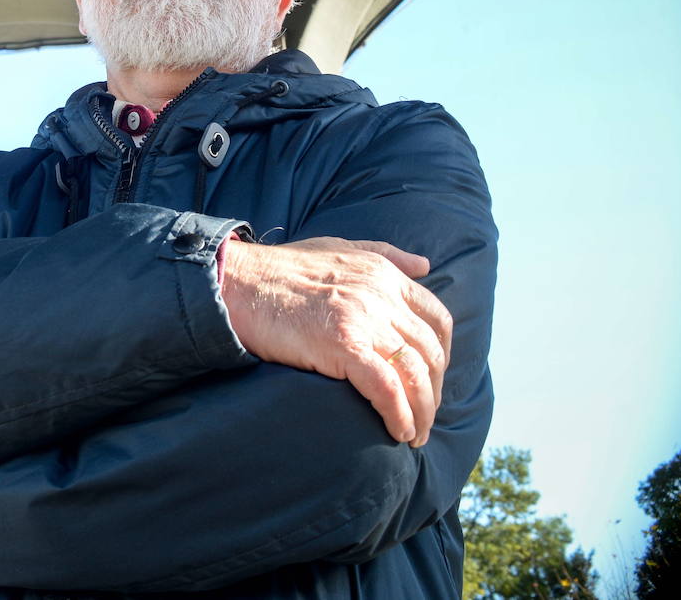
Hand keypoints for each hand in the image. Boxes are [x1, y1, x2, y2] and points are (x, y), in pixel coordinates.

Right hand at [216, 236, 451, 447]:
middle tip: (424, 417)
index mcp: (384, 274)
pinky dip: (398, 415)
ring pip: (414, 374)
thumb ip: (386, 254)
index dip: (442, 355)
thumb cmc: (280, 268)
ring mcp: (364, 320)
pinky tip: (397, 432)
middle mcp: (381, 295)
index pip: (437, 319)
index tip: (433, 379)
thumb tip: (426, 265)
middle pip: (429, 353)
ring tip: (414, 434)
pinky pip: (387, 388)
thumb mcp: (339, 246)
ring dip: (421, 411)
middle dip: (433, 391)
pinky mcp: (343, 345)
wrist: (238, 281)